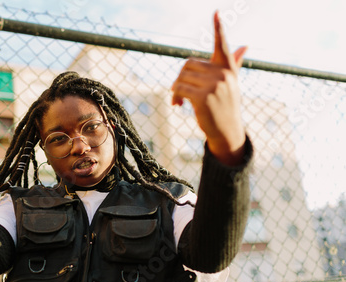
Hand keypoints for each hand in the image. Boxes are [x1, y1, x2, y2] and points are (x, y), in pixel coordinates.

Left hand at [171, 12, 246, 165]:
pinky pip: (178, 88)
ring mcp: (215, 85)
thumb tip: (245, 46)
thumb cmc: (226, 106)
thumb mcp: (231, 83)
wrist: (227, 131)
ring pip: (181, 77)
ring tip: (179, 101)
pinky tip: (178, 106)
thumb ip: (235, 64)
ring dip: (175, 89)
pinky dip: (174, 97)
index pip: (223, 45)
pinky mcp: (203, 97)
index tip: (216, 12)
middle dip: (180, 78)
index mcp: (228, 68)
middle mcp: (223, 74)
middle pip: (188, 63)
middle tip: (179, 92)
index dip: (219, 28)